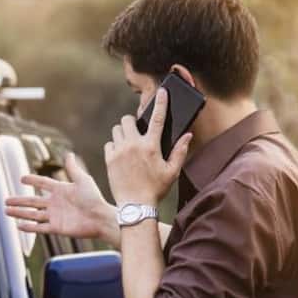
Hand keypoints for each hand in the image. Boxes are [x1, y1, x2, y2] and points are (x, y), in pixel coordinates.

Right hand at [4, 152, 117, 245]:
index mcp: (60, 190)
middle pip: (32, 201)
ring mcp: (55, 216)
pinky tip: (18, 226)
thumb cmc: (94, 198)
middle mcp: (55, 203)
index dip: (33, 180)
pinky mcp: (56, 228)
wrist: (101, 218)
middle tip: (5, 200)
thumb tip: (69, 154)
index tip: (22, 178)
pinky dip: (29, 228)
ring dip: (19, 213)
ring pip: (32, 214)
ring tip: (6, 211)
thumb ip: (73, 169)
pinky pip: (40, 228)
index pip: (43, 183)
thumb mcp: (83, 180)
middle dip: (19, 201)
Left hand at [105, 86, 191, 205]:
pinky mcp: (109, 159)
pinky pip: (109, 143)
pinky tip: (120, 155)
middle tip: (137, 132)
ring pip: (117, 129)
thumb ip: (180, 151)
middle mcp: (134, 145)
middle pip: (128, 119)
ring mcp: (120, 151)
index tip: (162, 91)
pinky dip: (114, 146)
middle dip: (133, 122)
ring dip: (123, 133)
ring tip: (129, 143)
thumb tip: (188, 135)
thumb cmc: (156, 189)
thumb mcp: (172, 171)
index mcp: (151, 146)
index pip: (157, 118)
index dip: (161, 103)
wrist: (135, 206)